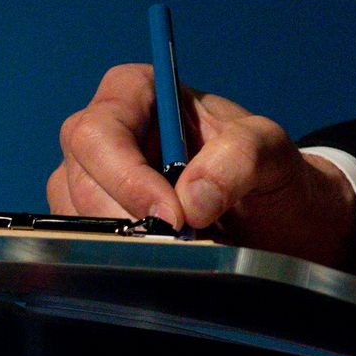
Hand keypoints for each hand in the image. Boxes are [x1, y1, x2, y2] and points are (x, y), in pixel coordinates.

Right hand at [49, 63, 355, 265]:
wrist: (278, 225)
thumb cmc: (269, 176)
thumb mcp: (273, 151)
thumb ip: (242, 155)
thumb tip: (191, 199)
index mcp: (136, 92)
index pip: (99, 132)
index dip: (128, 178)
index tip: (175, 218)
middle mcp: (103, 134)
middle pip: (81, 180)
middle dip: (130, 221)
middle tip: (185, 246)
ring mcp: (90, 182)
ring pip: (77, 220)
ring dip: (128, 246)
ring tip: (183, 252)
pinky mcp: (90, 225)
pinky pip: (83, 249)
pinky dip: (122, 262)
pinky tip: (163, 263)